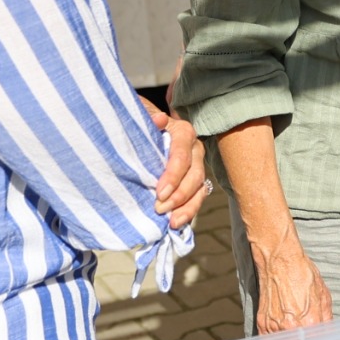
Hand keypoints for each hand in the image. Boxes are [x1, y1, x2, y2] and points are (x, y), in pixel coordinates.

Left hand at [142, 97, 208, 229]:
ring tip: (172, 222)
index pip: (182, 155)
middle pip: (194, 174)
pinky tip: (176, 223)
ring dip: (187, 206)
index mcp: (183, 133)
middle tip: (160, 209)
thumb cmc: (139, 122)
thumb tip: (159, 120)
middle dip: (179, 195)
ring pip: (199, 188)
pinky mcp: (193, 180)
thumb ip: (148, 118)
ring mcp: (195, 165)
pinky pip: (197, 197)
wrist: (143, 127)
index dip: (173, 175)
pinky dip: (188, 211)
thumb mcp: (139, 116)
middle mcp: (194, 149)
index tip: (159, 192)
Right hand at [252, 237, 333, 333]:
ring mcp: (274, 326)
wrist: (279, 262)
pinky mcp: (261, 323)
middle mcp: (291, 327)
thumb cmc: (301, 274)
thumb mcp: (324, 295)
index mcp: (310, 321)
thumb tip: (328, 332)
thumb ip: (327, 318)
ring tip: (294, 335)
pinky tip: (282, 334)